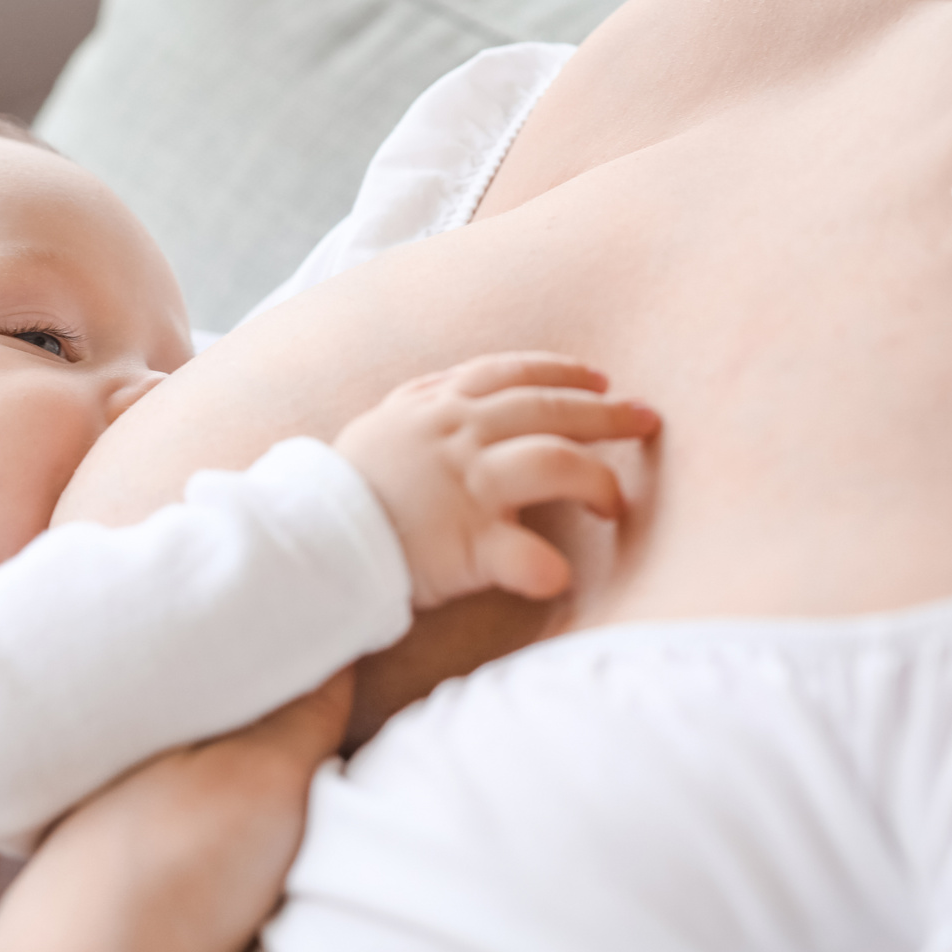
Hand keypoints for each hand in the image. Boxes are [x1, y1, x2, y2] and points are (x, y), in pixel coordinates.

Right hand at [335, 351, 657, 607]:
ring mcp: (465, 487)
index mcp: (435, 408)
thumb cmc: (339, 493)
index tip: (599, 378)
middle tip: (647, 420)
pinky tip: (561, 579)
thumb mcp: (378, 430)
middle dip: (608, 413)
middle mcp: (457, 436)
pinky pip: (525, 556)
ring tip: (615, 504)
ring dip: (598, 481)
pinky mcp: (465, 544)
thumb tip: (454, 402)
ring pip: (557, 463)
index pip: (511, 373)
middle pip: (551, 410)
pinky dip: (548, 568)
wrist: (304, 540)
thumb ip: (420, 410)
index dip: (561, 372)